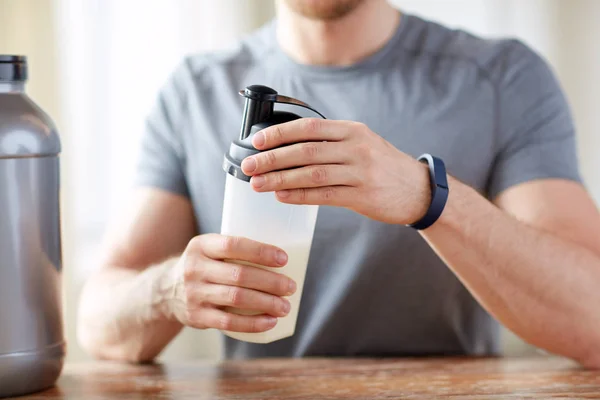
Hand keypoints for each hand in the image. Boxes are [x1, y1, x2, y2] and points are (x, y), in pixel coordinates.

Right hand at [162, 234, 295, 332]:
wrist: (165, 290)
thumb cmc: (204, 265)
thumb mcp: (209, 249)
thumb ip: (235, 250)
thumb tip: (282, 259)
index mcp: (201, 245)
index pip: (233, 245)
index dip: (260, 251)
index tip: (284, 259)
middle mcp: (195, 268)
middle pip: (239, 275)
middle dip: (270, 282)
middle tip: (290, 287)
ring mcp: (194, 293)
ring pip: (236, 298)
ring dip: (266, 303)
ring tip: (285, 306)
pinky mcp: (197, 316)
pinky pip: (228, 322)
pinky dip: (252, 324)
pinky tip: (270, 322)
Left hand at [240, 118, 430, 224]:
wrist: (417, 189)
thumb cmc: (382, 165)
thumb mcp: (361, 143)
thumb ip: (330, 142)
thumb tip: (287, 147)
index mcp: (352, 130)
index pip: (308, 127)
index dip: (279, 134)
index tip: (256, 141)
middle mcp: (356, 148)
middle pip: (306, 151)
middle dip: (273, 158)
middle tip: (249, 166)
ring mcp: (360, 172)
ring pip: (312, 174)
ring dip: (281, 179)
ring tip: (258, 184)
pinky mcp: (362, 195)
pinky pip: (324, 195)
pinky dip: (300, 195)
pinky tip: (282, 196)